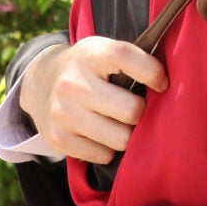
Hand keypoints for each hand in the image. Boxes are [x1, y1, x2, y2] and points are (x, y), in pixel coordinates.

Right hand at [21, 37, 167, 163]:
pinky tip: (99, 133)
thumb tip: (166, 84)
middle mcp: (73, 84)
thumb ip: (131, 60)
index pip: (124, 56)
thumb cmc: (86, 67)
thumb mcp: (101, 50)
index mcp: (89, 55)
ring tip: (118, 122)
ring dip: (126, 134)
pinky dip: (108, 149)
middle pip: (131, 110)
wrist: (40, 82)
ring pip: (121, 139)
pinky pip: (103, 156)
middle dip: (140, 112)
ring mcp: (63, 113)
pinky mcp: (58, 139)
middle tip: (134, 108)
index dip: (151, 71)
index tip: (162, 83)